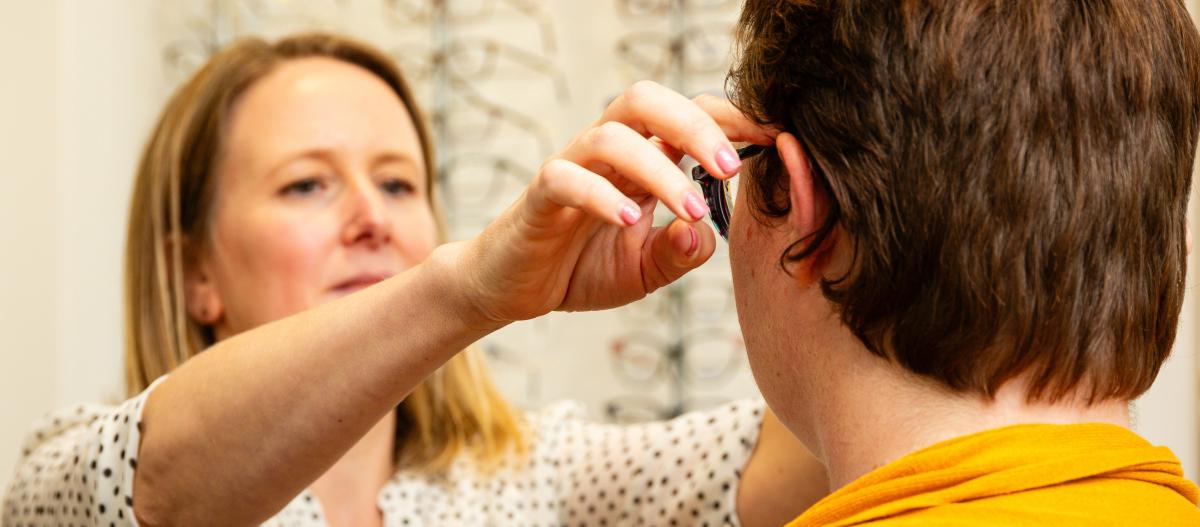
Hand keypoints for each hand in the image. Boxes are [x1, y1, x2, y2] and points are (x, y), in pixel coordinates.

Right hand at [454, 81, 777, 324]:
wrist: (514, 290)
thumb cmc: (580, 268)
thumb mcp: (645, 271)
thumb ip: (679, 254)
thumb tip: (706, 236)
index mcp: (640, 160)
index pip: (686, 115)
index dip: (730, 119)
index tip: (774, 139)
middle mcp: (607, 152)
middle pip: (647, 100)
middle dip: (696, 125)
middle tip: (733, 167)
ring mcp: (571, 168)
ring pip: (612, 137)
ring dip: (660, 168)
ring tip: (693, 209)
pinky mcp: (540, 196)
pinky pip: (567, 179)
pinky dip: (603, 196)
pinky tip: (631, 223)